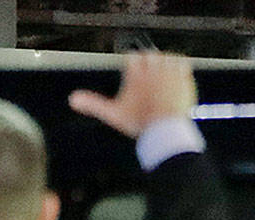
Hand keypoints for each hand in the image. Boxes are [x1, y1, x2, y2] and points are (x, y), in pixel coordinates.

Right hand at [68, 50, 198, 139]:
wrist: (165, 130)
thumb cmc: (139, 123)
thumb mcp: (113, 114)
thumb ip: (93, 104)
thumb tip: (72, 99)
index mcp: (134, 73)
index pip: (131, 57)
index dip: (133, 68)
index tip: (135, 79)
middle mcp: (151, 68)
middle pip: (149, 54)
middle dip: (149, 67)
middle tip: (149, 83)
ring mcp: (168, 71)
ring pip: (165, 57)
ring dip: (163, 67)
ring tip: (162, 83)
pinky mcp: (183, 75)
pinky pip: (182, 62)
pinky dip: (179, 69)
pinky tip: (175, 81)